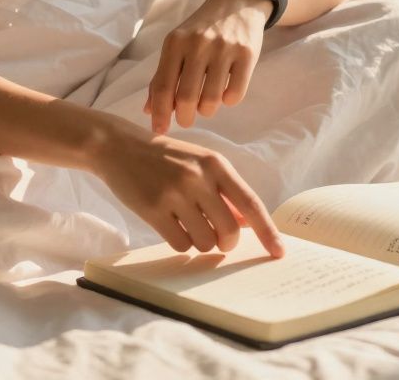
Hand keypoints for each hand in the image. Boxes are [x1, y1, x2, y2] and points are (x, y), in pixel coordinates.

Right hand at [87, 112, 285, 257]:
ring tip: (189, 227)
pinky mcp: (153, 209)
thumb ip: (225, 192)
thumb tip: (249, 225)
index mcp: (216, 164)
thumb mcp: (200, 164)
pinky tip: (173, 228)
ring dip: (201, 243)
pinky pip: (180, 244)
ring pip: (205, 242)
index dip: (267, 231)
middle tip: (218, 240)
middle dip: (227, 243)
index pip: (250, 203)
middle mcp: (198, 177)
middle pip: (229, 230)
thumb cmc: (165, 159)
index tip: (279, 252)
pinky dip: (181, 244)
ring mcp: (174, 194)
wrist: (119, 146)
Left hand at [144, 0, 271, 134]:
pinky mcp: (247, 54)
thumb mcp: (177, 45)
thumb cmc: (202, 29)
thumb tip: (149, 111)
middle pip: (187, 98)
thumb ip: (162, 77)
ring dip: (207, 110)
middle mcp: (198, 44)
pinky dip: (228, 101)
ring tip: (206, 105)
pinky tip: (225, 92)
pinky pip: (235, 94)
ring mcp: (224, 49)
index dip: (160, 113)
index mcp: (175, 43)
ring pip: (212, 100)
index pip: (163, 86)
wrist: (238, 3)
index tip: (160, 130)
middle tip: (186, 120)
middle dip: (185, 118)